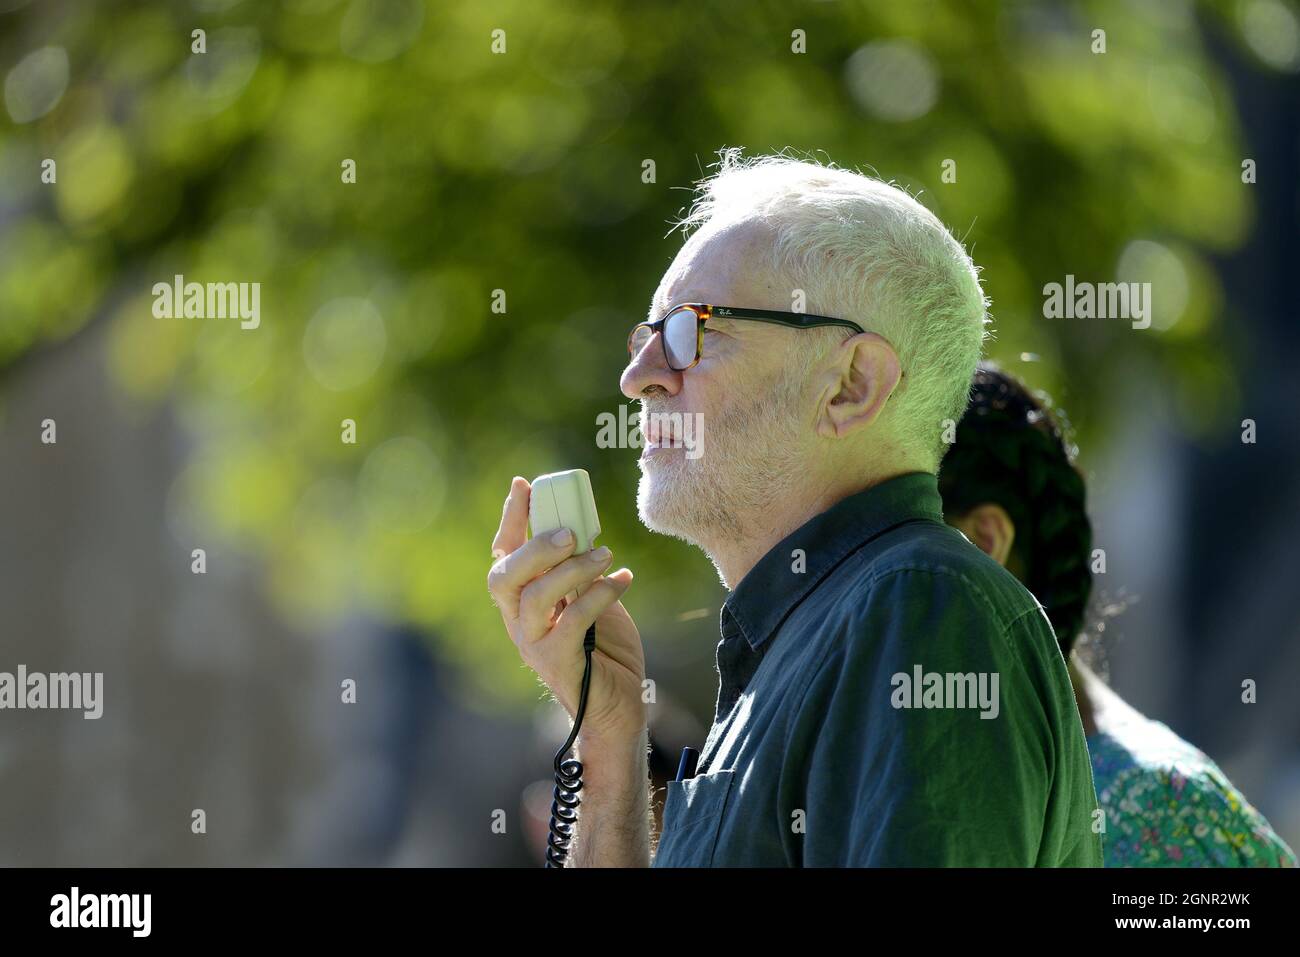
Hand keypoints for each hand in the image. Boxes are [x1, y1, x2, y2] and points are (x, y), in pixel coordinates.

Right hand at [488, 476, 645, 745]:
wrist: (618, 706)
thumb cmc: (605, 649)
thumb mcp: (590, 598)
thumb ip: (580, 570)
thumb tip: (584, 528)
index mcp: (522, 600)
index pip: (505, 553)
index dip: (511, 519)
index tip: (523, 484)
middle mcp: (518, 621)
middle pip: (503, 576)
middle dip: (533, 547)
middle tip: (569, 532)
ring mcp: (533, 644)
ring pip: (535, 597)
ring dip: (571, 570)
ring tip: (604, 554)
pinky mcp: (557, 662)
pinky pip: (571, 621)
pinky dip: (599, 595)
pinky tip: (622, 580)